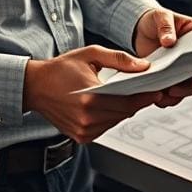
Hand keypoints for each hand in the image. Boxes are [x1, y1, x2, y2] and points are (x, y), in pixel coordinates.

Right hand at [22, 45, 174, 143]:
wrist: (34, 87)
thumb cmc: (59, 69)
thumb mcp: (89, 55)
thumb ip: (118, 59)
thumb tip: (142, 66)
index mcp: (90, 98)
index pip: (128, 102)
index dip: (145, 97)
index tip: (157, 91)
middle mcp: (87, 118)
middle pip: (125, 113)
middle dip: (135, 101)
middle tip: (143, 89)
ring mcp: (84, 130)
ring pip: (116, 121)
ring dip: (122, 110)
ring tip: (121, 95)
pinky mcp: (81, 137)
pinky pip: (105, 128)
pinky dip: (109, 117)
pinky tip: (104, 104)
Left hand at [132, 7, 191, 106]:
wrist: (140, 27)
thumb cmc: (155, 18)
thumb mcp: (160, 16)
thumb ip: (166, 26)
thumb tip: (170, 42)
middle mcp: (191, 59)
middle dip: (187, 88)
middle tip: (173, 90)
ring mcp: (179, 69)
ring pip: (184, 89)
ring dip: (176, 96)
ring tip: (162, 96)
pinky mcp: (166, 77)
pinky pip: (170, 92)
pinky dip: (164, 97)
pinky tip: (155, 96)